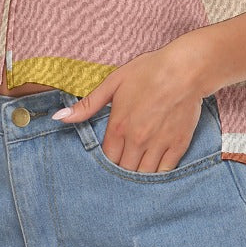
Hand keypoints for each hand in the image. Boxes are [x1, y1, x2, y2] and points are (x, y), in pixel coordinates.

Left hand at [50, 44, 207, 172]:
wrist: (186, 69)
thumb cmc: (149, 71)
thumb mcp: (113, 82)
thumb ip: (87, 105)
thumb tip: (59, 118)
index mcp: (119, 126)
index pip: (107, 159)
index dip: (106, 161)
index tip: (109, 158)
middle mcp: (137, 140)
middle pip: (124, 171)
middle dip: (121, 171)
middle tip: (122, 165)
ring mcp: (159, 144)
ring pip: (143, 175)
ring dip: (138, 176)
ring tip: (136, 171)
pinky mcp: (178, 145)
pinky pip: (165, 171)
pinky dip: (158, 174)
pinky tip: (154, 171)